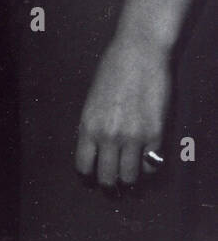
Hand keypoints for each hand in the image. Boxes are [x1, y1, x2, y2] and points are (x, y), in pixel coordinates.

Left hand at [75, 33, 169, 187]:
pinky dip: (149, 168)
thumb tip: (94, 148)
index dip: (88, 176)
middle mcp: (108, 136)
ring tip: (131, 180)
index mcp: (88, 126)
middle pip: (108, 178)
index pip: (84, 166)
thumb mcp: (91, 100)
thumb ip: (92, 125)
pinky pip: (152, 165)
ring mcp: (134, 138)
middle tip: (113, 186)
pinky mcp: (156, 136)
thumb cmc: (112, 71)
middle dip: (110, 185)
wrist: (139, 54)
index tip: (93, 178)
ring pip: (131, 178)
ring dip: (130, 181)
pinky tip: (147, 163)